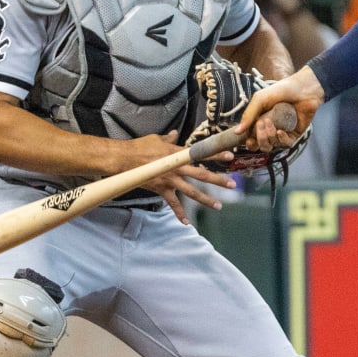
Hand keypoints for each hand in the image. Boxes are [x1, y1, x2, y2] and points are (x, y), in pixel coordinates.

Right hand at [115, 132, 236, 223]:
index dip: (216, 154)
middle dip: (218, 179)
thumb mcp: (156, 139)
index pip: (201, 153)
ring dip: (205, 199)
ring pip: (192, 191)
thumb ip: (168, 139)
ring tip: (218, 206)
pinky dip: (179, 213)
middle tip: (232, 184)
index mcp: (177, 153)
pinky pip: (173, 203)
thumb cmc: (139, 147)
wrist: (124, 160)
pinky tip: (186, 222)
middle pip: (201, 174)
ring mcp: (170, 180)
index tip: (230, 155)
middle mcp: (177, 167)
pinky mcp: (162, 190)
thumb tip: (175, 134)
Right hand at [236, 66, 323, 149]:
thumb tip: (237, 131)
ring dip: (269, 136)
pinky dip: (281, 139)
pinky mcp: (294, 135)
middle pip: (261, 145)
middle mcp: (270, 129)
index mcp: (259, 121)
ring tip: (271, 123)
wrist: (303, 88)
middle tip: (261, 124)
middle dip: (259, 137)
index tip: (247, 140)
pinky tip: (281, 131)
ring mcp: (282, 133)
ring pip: (272, 146)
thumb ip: (248, 115)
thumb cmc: (281, 90)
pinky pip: (285, 144)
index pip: (251, 138)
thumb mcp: (260, 99)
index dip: (248, 142)